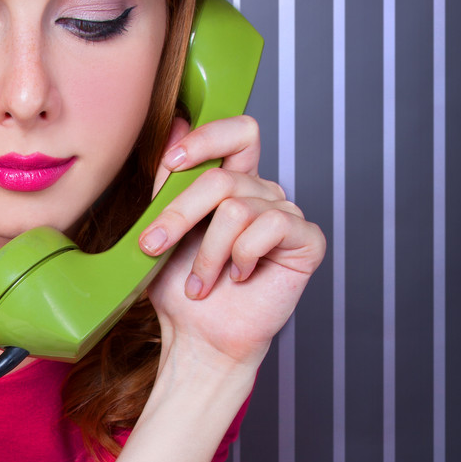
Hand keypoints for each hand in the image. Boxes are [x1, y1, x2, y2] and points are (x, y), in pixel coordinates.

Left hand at [140, 114, 324, 369]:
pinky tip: (239, 277)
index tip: (172, 163)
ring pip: (237, 209)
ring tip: (200, 283)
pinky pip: (271, 228)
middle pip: (222, 178)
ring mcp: (287, 215)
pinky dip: (242, 258)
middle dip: (179, 215)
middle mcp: (263, 194)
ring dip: (207, 254)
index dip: (207, 138)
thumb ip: (168, 181)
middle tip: (152, 247)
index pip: (238, 133)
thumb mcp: (162, 228)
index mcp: (235, 182)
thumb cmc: (181, 289)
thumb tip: (175, 124)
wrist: (200, 337)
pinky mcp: (307, 240)